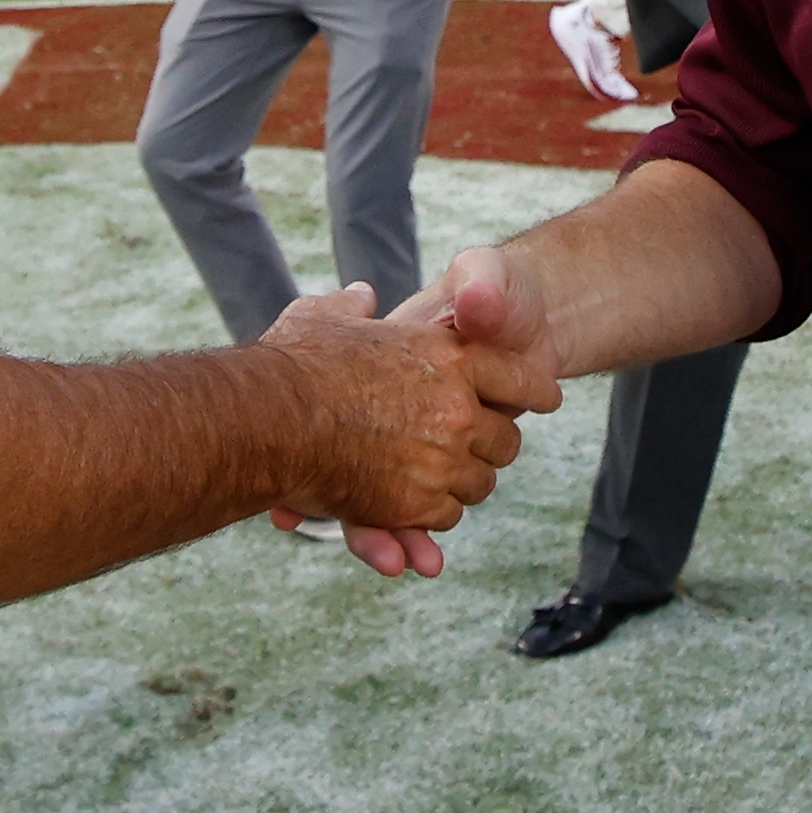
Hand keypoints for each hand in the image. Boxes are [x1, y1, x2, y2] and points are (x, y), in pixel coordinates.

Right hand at [310, 247, 569, 577]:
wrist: (265, 417)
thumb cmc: (293, 363)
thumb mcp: (329, 315)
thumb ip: (353, 306)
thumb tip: (363, 297)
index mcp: (450, 355)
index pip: (521, 377)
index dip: (534, 388)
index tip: (546, 398)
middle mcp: (457, 407)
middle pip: (507, 439)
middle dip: (492, 443)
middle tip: (473, 444)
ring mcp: (440, 459)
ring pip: (480, 483)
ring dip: (463, 481)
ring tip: (436, 475)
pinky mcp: (414, 504)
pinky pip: (445, 515)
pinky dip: (433, 514)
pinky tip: (411, 502)